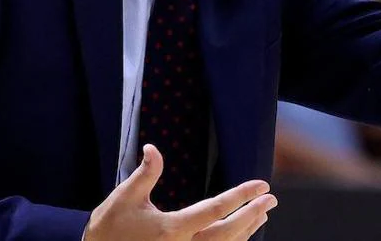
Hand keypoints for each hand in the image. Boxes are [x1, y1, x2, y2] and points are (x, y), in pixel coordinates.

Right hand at [83, 145, 277, 240]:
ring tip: (262, 214)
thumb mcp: (125, 198)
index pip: (215, 209)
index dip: (241, 196)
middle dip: (252, 214)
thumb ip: (144, 174)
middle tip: (271, 198)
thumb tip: (152, 148)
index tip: (261, 184)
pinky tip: (241, 234)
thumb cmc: (109, 228)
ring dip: (245, 230)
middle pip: (227, 233)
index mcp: (171, 230)